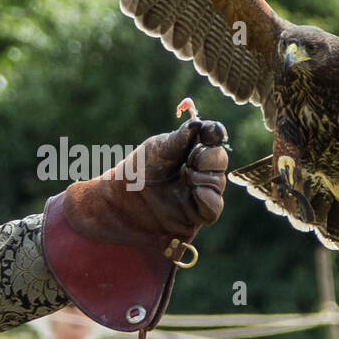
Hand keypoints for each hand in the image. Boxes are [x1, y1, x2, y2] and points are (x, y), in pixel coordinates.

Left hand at [60, 117, 229, 249]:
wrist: (118, 203)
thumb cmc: (135, 172)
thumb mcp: (157, 150)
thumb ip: (178, 139)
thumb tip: (197, 124)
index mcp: (190, 149)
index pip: (212, 138)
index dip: (215, 134)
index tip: (213, 131)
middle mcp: (198, 170)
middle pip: (219, 159)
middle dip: (209, 157)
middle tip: (190, 160)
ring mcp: (198, 192)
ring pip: (218, 182)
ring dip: (206, 176)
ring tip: (187, 175)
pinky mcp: (196, 215)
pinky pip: (213, 207)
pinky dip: (209, 198)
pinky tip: (197, 190)